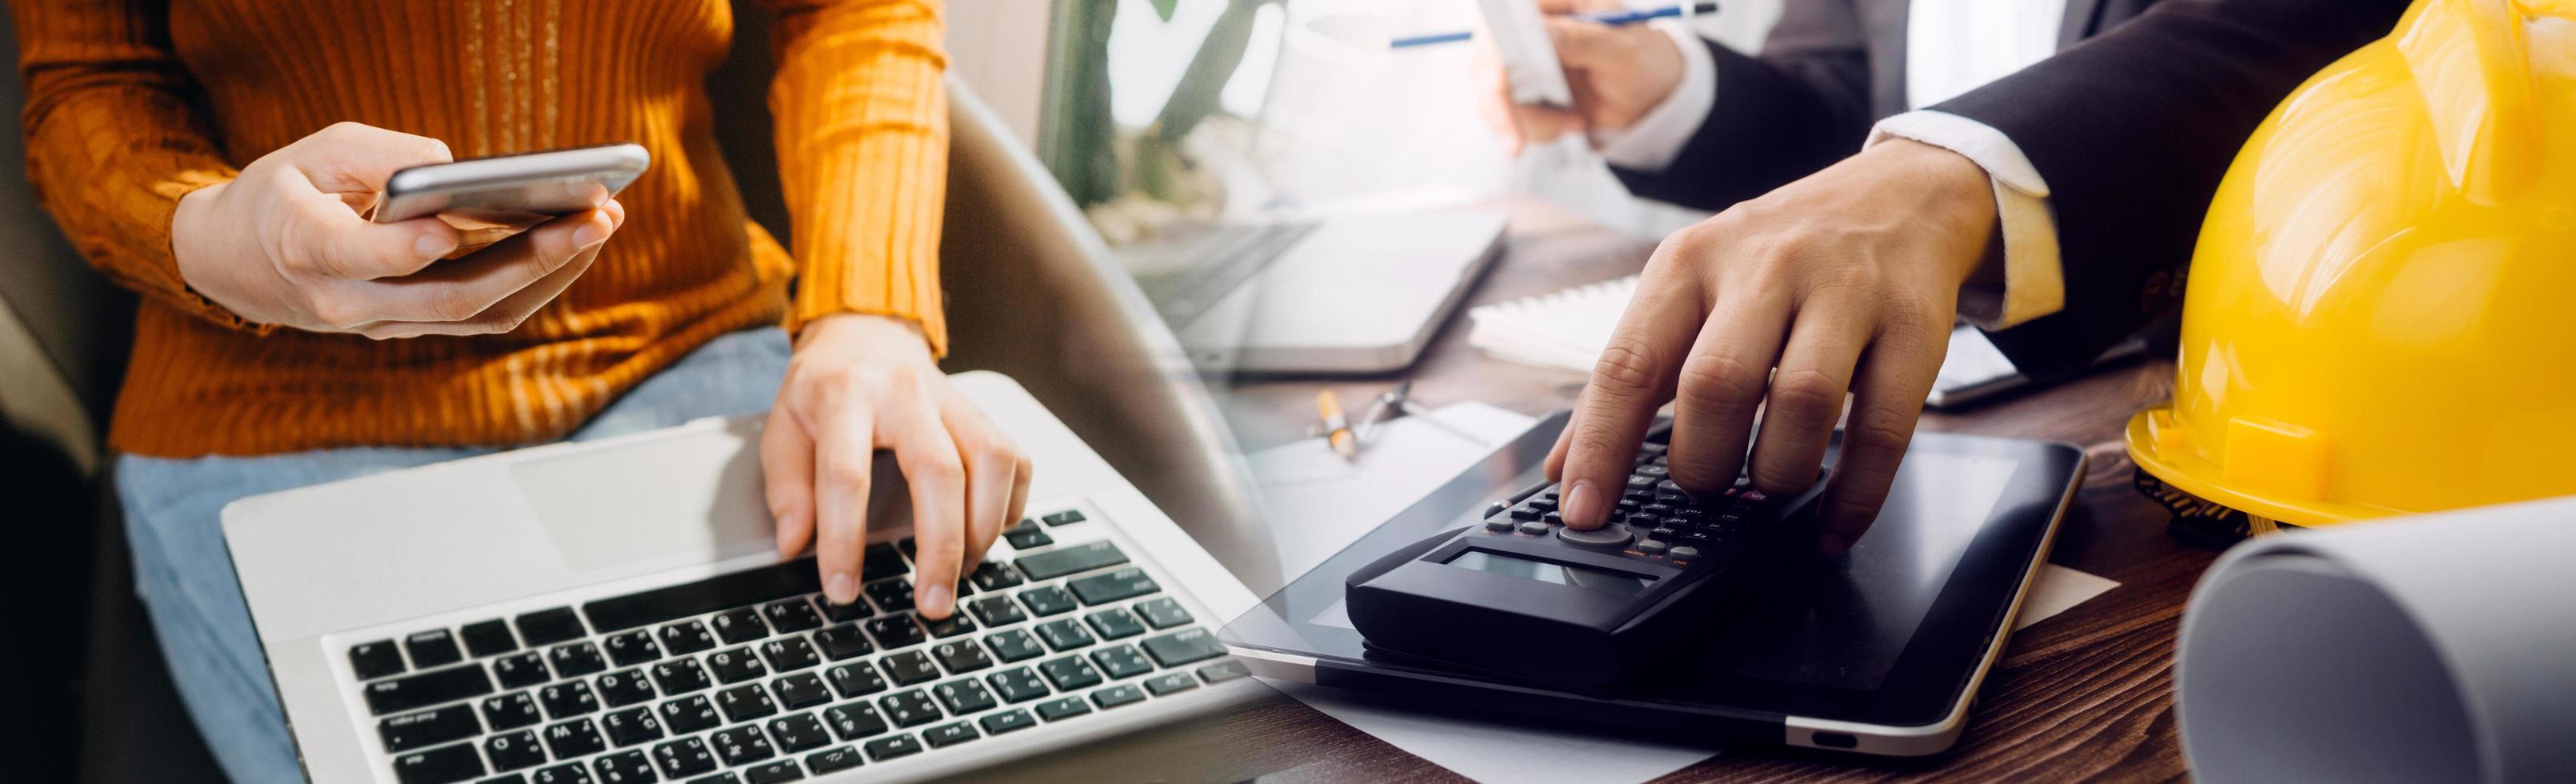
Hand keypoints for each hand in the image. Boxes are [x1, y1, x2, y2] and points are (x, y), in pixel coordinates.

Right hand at [172, 121, 621, 337]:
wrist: (237, 261)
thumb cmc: (282, 192)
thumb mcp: (316, 152)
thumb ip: (387, 158)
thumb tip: (463, 173)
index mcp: (301, 245)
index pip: (352, 258)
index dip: (400, 251)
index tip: (447, 231)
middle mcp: (344, 300)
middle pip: (448, 296)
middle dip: (531, 259)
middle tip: (594, 218)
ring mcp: (379, 325)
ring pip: (477, 315)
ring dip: (549, 273)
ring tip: (601, 223)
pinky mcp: (409, 329)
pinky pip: (481, 316)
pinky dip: (534, 282)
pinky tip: (574, 243)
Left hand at [763, 313, 1031, 619]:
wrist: (865, 332)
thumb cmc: (822, 388)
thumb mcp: (781, 427)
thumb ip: (785, 486)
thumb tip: (795, 544)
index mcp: (845, 396)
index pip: (846, 475)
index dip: (844, 540)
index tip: (843, 589)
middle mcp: (906, 393)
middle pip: (938, 472)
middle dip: (939, 547)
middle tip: (932, 602)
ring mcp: (952, 400)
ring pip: (992, 462)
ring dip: (983, 528)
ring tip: (961, 570)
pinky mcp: (982, 413)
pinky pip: (1015, 459)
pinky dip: (1008, 505)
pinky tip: (984, 533)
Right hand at [1473, 0, 1686, 154]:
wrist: (1648, 94)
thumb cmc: (1641, 59)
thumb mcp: (1620, 49)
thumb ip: (1580, 39)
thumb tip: (1540, 32)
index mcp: (1549, 1)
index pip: (1506, 17)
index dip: (1494, 49)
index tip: (1499, 85)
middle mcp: (1525, 25)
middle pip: (1486, 61)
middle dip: (1504, 105)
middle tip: (1518, 141)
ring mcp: (1517, 59)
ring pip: (1491, 95)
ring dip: (1529, 121)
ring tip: (1575, 123)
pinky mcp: (1518, 90)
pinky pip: (1505, 115)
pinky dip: (1535, 129)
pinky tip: (1569, 124)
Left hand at [1547, 139, 1994, 553]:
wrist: (1900, 194)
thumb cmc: (1779, 255)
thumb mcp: (1692, 286)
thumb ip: (1631, 375)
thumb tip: (1566, 466)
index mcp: (1690, 263)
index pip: (1630, 362)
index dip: (1601, 446)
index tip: (1583, 510)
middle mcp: (1764, 267)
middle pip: (1716, 384)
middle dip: (1701, 462)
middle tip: (1704, 487)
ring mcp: (1845, 292)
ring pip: (1802, 403)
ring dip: (1775, 472)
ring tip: (1766, 489)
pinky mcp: (1913, 325)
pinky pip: (1883, 427)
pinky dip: (1855, 493)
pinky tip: (1834, 522)